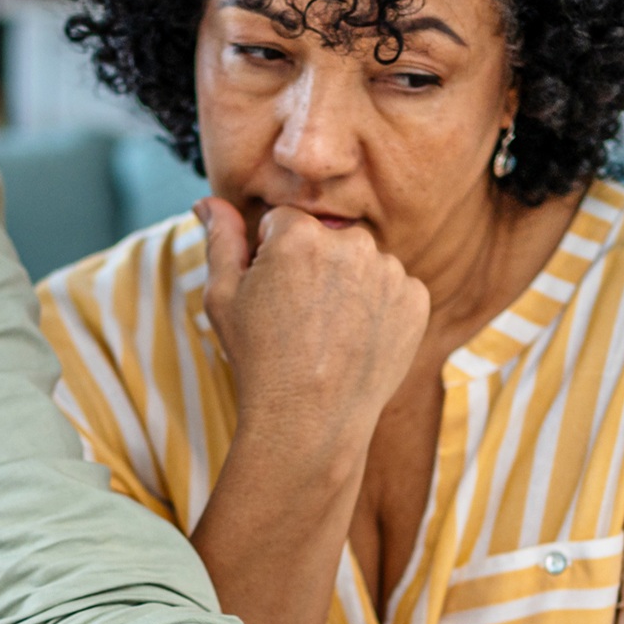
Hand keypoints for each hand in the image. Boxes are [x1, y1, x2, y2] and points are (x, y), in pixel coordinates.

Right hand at [196, 197, 427, 456]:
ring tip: (330, 333)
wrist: (309, 422)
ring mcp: (390, 272)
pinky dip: (380, 308)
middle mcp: (351, 243)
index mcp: (300, 234)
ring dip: (350, 285)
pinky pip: (395, 289)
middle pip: (329, 239)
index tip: (274, 295)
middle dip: (316, 265)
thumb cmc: (258, 361)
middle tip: (301, 317)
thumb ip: (221, 240)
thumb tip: (207, 201)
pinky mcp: (417, 301)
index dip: (274, 257)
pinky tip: (358, 340)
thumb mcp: (223, 298)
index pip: (286, 223)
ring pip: (364, 263)